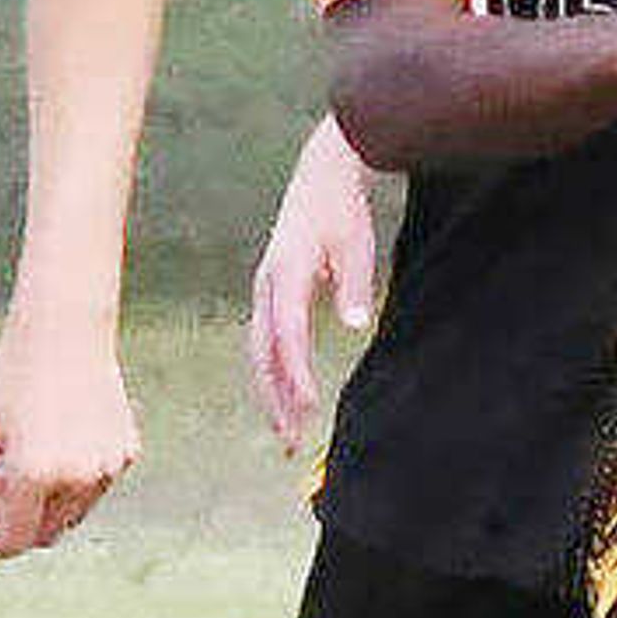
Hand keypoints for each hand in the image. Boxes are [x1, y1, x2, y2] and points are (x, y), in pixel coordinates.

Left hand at [0, 309, 138, 558]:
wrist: (65, 330)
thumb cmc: (9, 379)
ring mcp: (105, 469)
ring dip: (46, 502)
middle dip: (18, 522)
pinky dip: (74, 478)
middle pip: (41, 537)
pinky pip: (92, 489)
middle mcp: (74, 478)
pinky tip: (63, 433)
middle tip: (2, 475)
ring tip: (34, 448)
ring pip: (69, 518)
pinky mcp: (125, 455)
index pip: (10, 543)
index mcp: (31, 473)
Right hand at [246, 119, 380, 449]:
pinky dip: (272, 374)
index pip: (287, 332)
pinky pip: (265, 343)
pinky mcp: (269, 295)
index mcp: (286, 272)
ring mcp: (263, 291)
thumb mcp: (356, 243)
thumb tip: (354, 324)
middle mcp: (266, 285)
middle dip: (276, 398)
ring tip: (287, 434)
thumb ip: (353, 285)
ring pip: (260, 352)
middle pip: (264, 351)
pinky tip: (285, 400)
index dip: (295, 371)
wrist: (321, 177)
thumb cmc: (342, 210)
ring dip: (271, 394)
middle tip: (291, 440)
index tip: (308, 405)